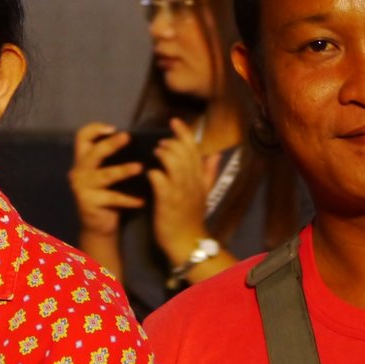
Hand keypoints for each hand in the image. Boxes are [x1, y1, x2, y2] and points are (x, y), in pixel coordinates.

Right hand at [68, 122, 146, 240]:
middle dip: (111, 144)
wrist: (98, 225)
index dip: (95, 129)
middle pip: (94, 152)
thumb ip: (111, 158)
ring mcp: (82, 188)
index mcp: (82, 160)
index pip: (81, 137)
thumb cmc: (106, 194)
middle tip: (128, 137)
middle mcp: (79, 171)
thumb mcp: (104, 173)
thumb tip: (135, 140)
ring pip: (105, 175)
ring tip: (140, 168)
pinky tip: (141, 201)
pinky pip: (113, 198)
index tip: (113, 128)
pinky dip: (129, 200)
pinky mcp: (89, 203)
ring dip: (123, 170)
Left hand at [149, 118, 220, 266]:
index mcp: (200, 178)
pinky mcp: (168, 202)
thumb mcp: (205, 193)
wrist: (187, 242)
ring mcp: (180, 191)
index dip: (184, 133)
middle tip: (161, 142)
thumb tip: (215, 153)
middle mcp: (192, 182)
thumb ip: (209, 172)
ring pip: (174, 162)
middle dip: (171, 142)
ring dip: (163, 154)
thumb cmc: (191, 218)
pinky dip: (154, 173)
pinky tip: (149, 172)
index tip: (174, 121)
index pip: (195, 149)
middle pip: (185, 152)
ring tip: (155, 153)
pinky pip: (161, 181)